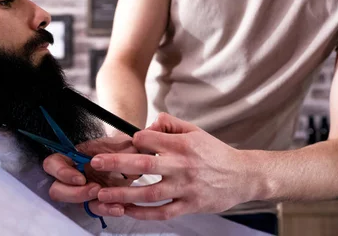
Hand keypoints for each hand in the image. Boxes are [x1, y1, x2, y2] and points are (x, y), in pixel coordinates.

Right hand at [42, 134, 139, 216]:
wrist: (135, 163)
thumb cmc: (123, 149)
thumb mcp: (123, 142)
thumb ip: (121, 143)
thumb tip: (130, 143)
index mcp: (73, 157)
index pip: (52, 164)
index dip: (61, 173)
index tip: (80, 177)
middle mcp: (74, 175)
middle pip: (57, 190)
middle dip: (75, 194)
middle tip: (95, 189)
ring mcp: (84, 190)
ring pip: (77, 204)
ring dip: (93, 205)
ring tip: (112, 202)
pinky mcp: (96, 202)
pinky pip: (95, 210)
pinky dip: (107, 210)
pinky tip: (120, 208)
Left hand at [90, 113, 251, 219]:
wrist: (242, 176)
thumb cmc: (216, 153)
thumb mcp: (195, 131)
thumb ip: (170, 124)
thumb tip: (150, 123)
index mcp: (181, 145)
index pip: (148, 139)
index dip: (133, 140)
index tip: (124, 143)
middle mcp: (181, 166)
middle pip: (143, 164)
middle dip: (116, 164)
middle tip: (95, 164)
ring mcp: (184, 188)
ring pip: (148, 193)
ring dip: (122, 193)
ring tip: (102, 194)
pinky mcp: (188, 206)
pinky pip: (161, 212)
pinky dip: (142, 213)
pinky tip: (126, 210)